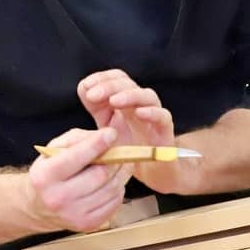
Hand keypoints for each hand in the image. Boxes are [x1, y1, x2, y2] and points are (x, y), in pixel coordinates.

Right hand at [26, 127, 132, 232]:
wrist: (39, 206)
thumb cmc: (50, 173)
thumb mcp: (54, 149)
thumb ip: (79, 139)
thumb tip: (107, 136)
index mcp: (45, 176)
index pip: (76, 157)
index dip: (97, 144)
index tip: (111, 134)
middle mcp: (58, 198)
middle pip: (100, 175)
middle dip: (114, 159)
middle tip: (119, 150)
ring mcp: (74, 214)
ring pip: (112, 189)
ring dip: (120, 173)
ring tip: (118, 164)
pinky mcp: (88, 224)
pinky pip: (115, 203)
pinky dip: (118, 189)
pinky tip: (111, 182)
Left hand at [77, 69, 187, 193]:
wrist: (150, 172)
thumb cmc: (129, 147)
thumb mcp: (107, 126)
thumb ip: (96, 107)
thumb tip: (84, 87)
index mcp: (126, 99)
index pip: (117, 78)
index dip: (102, 78)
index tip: (86, 86)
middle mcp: (140, 103)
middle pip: (129, 84)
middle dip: (109, 86)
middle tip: (93, 95)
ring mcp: (154, 115)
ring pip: (147, 96)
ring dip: (129, 95)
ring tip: (114, 101)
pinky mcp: (165, 131)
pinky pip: (163, 116)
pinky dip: (152, 112)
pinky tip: (139, 113)